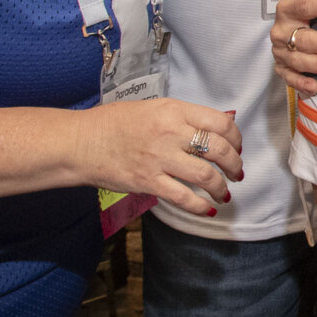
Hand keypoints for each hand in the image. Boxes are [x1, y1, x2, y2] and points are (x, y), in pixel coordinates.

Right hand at [76, 99, 240, 217]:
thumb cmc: (114, 123)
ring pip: (206, 176)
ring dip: (221, 187)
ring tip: (223, 192)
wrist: (80, 142)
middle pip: (219, 150)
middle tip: (236, 173)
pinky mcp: (148, 182)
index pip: (220, 123)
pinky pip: (183, 197)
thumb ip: (186, 116)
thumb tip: (222, 121)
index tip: (236, 147)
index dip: (236, 138)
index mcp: (173, 111)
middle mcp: (170, 133)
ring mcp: (159, 159)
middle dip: (234, 165)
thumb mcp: (154, 108)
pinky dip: (200, 206)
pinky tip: (207, 208)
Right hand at [270, 0, 316, 92]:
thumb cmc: (309, 2)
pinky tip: (316, 87)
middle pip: (303, 38)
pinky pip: (288, 78)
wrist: (295, 22)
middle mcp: (282, 29)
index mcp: (290, 5)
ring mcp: (281, 50)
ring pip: (298, 60)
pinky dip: (301, 83)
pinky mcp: (282, 67)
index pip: (306, 5)